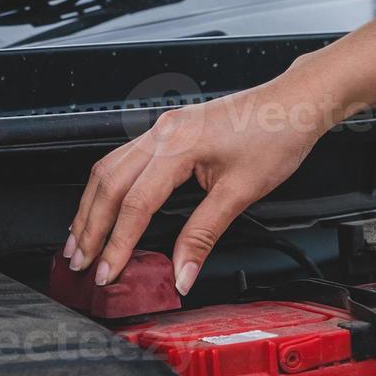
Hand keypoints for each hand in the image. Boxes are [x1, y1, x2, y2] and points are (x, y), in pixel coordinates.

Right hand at [65, 71, 331, 293]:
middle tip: (79, 263)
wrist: (296, 103)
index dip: (117, 244)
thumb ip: (203, 236)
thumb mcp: (241, 193)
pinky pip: (124, 158)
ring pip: (110, 168)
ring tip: (80, 240)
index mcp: (178, 145)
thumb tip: (181, 273)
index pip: (135, 204)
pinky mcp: (170, 128)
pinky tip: (105, 205)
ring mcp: (163, 127)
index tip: (107, 272)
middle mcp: (162, 132)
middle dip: (90, 227)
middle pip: (109, 184)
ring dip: (92, 206)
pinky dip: (109, 187)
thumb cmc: (277, 136)